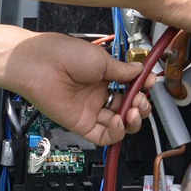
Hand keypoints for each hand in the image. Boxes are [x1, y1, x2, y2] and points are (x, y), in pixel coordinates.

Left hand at [10, 32, 153, 145]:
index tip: (150, 82)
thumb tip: (140, 72)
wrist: (39, 64)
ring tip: (133, 111)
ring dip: (132, 121)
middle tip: (140, 99)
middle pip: (127, 108)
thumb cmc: (63, 54)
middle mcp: (97, 94)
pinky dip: (116, 133)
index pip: (129, 88)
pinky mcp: (81, 124)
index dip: (142, 88)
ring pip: (119, 125)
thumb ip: (122, 70)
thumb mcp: (101, 59)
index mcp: (102, 76)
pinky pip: (103, 136)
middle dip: (140, 106)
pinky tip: (120, 121)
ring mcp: (90, 110)